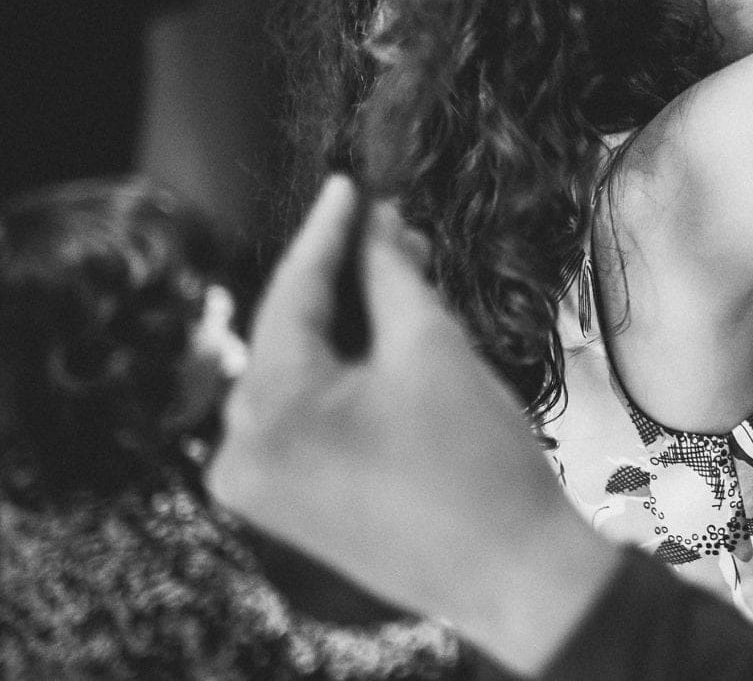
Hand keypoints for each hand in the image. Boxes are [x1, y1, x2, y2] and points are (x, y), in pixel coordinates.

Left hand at [208, 176, 617, 676]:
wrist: (512, 571)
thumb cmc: (478, 462)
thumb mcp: (431, 348)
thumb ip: (391, 273)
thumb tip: (377, 218)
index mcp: (266, 416)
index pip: (291, 297)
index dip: (327, 232)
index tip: (350, 183)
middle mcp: (238, 454)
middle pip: (289, 335)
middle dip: (340, 279)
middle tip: (387, 223)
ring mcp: (256, 486)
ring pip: (296, 373)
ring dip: (342, 325)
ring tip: (394, 272)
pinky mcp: (284, 503)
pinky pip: (302, 414)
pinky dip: (338, 374)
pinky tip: (378, 337)